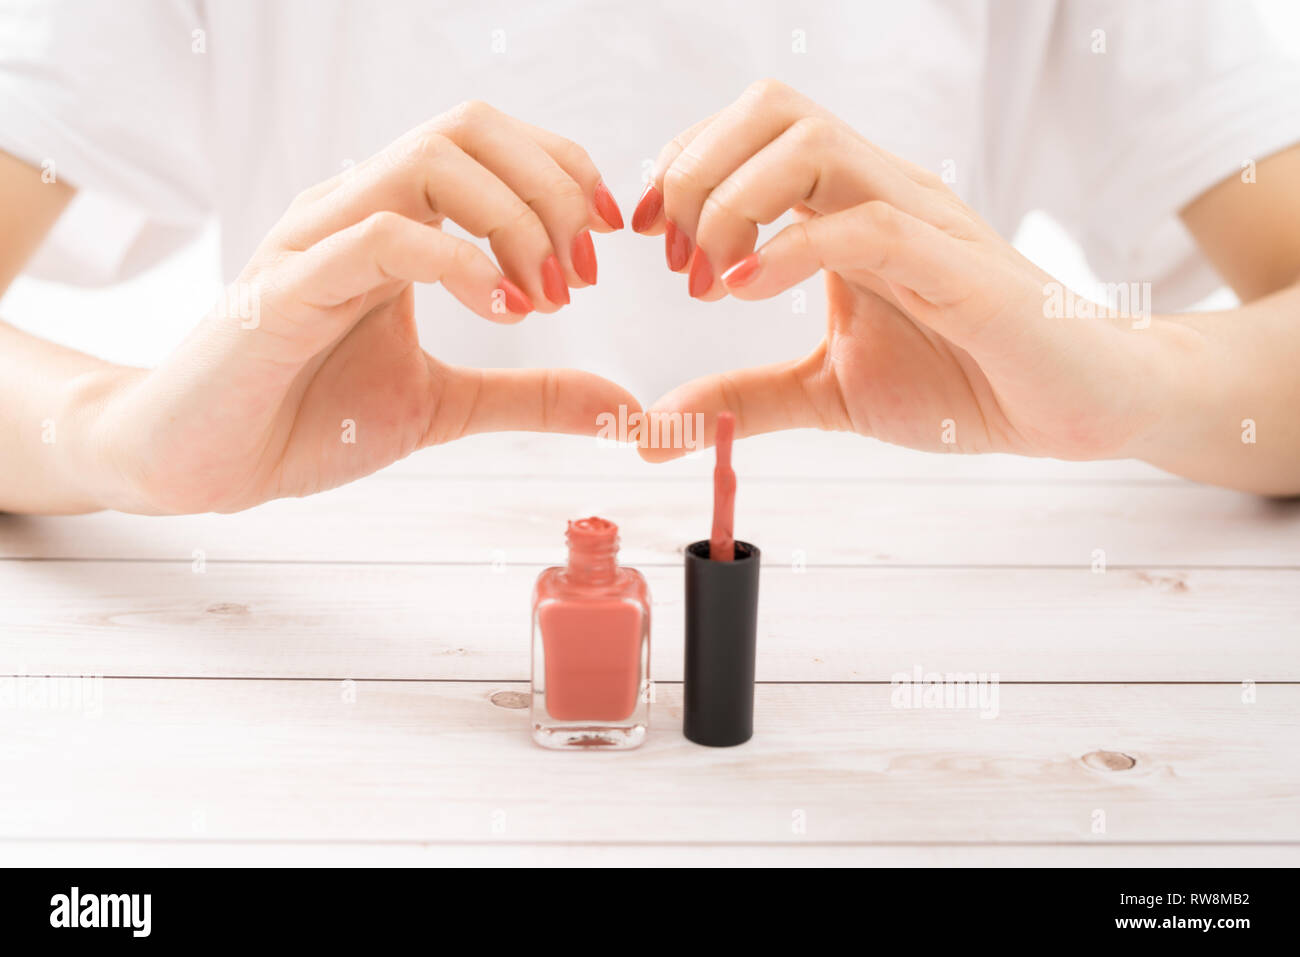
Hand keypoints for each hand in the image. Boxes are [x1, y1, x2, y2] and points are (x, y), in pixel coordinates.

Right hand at [69, 102, 634, 512]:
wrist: (205, 464)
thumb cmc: (308, 417)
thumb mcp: (446, 406)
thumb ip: (530, 395)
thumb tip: (620, 402)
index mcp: (394, 220)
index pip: (490, 143)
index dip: (563, 170)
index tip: (608, 236)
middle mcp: (356, 209)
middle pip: (469, 128)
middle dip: (550, 187)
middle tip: (583, 272)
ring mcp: (317, 239)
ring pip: (428, 161)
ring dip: (512, 219)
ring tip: (545, 295)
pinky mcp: (287, 287)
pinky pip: (380, 234)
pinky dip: (458, 262)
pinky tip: (502, 312)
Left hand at [631, 80, 1183, 462]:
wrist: (1077, 406)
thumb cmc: (964, 381)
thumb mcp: (826, 392)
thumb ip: (743, 396)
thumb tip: (651, 430)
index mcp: (845, 207)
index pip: (747, 134)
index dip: (680, 168)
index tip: (646, 236)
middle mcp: (879, 192)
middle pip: (769, 110)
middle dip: (694, 170)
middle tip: (674, 257)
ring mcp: (922, 219)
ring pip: (811, 142)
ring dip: (732, 201)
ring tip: (710, 278)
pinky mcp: (960, 266)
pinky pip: (868, 223)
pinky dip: (792, 248)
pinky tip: (750, 290)